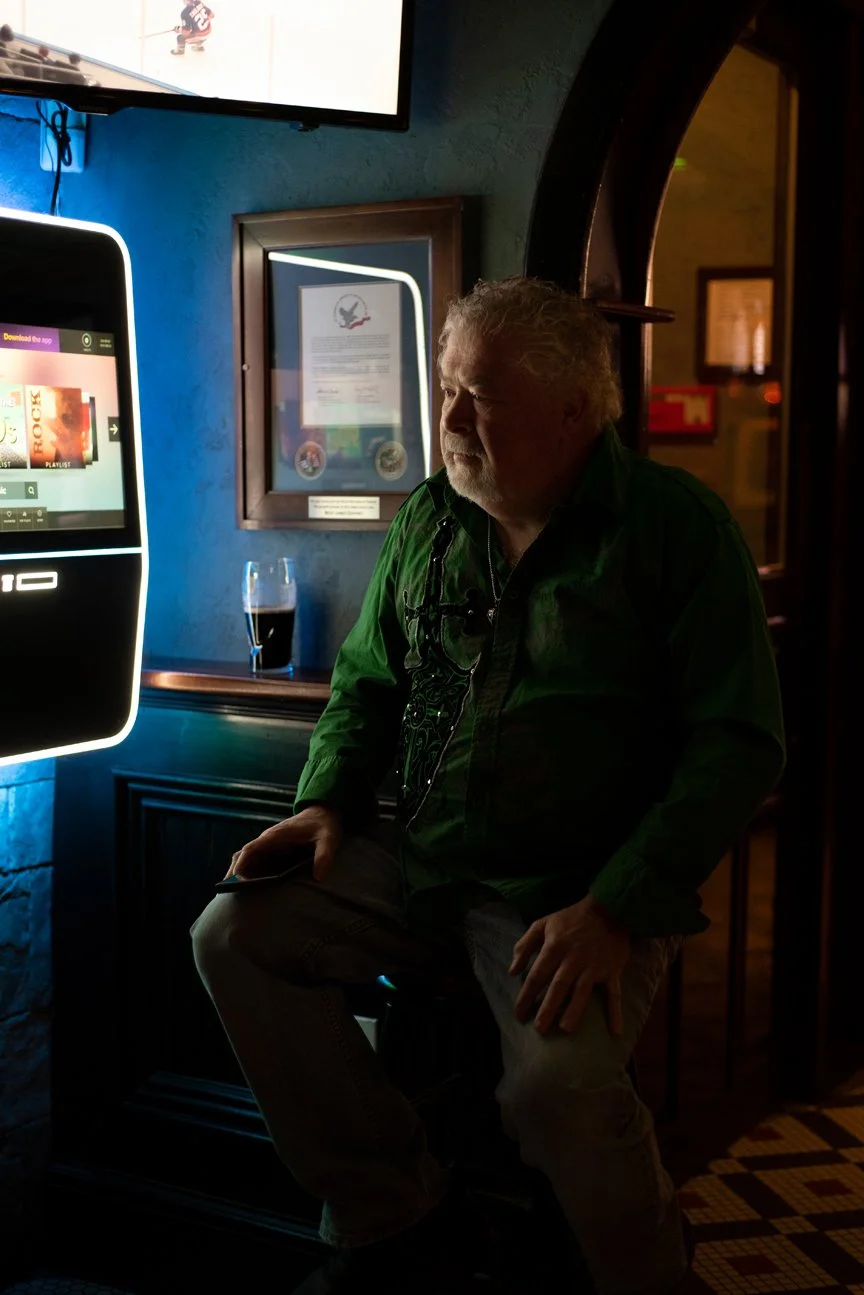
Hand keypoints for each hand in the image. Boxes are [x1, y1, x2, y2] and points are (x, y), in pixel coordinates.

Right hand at [223, 804, 342, 884]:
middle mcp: (268, 839)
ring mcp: (269, 844)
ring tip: (234, 893)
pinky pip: (256, 860)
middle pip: (243, 854)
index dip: (242, 863)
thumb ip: (324, 856)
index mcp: (277, 835)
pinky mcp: (273, 849)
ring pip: (247, 857)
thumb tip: (318, 876)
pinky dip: (249, 871)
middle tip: (228, 891)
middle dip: (234, 871)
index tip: (235, 878)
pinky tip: (249, 887)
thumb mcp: (329, 839)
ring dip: (239, 872)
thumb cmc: (324, 825)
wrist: (322, 812)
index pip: (252, 848)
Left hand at [509, 895, 631, 1035]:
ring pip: (582, 991)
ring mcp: (594, 966)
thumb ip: (524, 946)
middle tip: (539, 1029)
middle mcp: (573, 959)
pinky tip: (615, 1030)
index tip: (519, 1014)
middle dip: (548, 1008)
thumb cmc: (571, 918)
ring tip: (565, 1029)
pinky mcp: (612, 970)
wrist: (608, 909)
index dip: (526, 995)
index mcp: (555, 947)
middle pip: (558, 986)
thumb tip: (512, 971)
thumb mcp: (542, 924)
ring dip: (574, 1010)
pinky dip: (615, 1011)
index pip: (537, 975)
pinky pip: (614, 993)